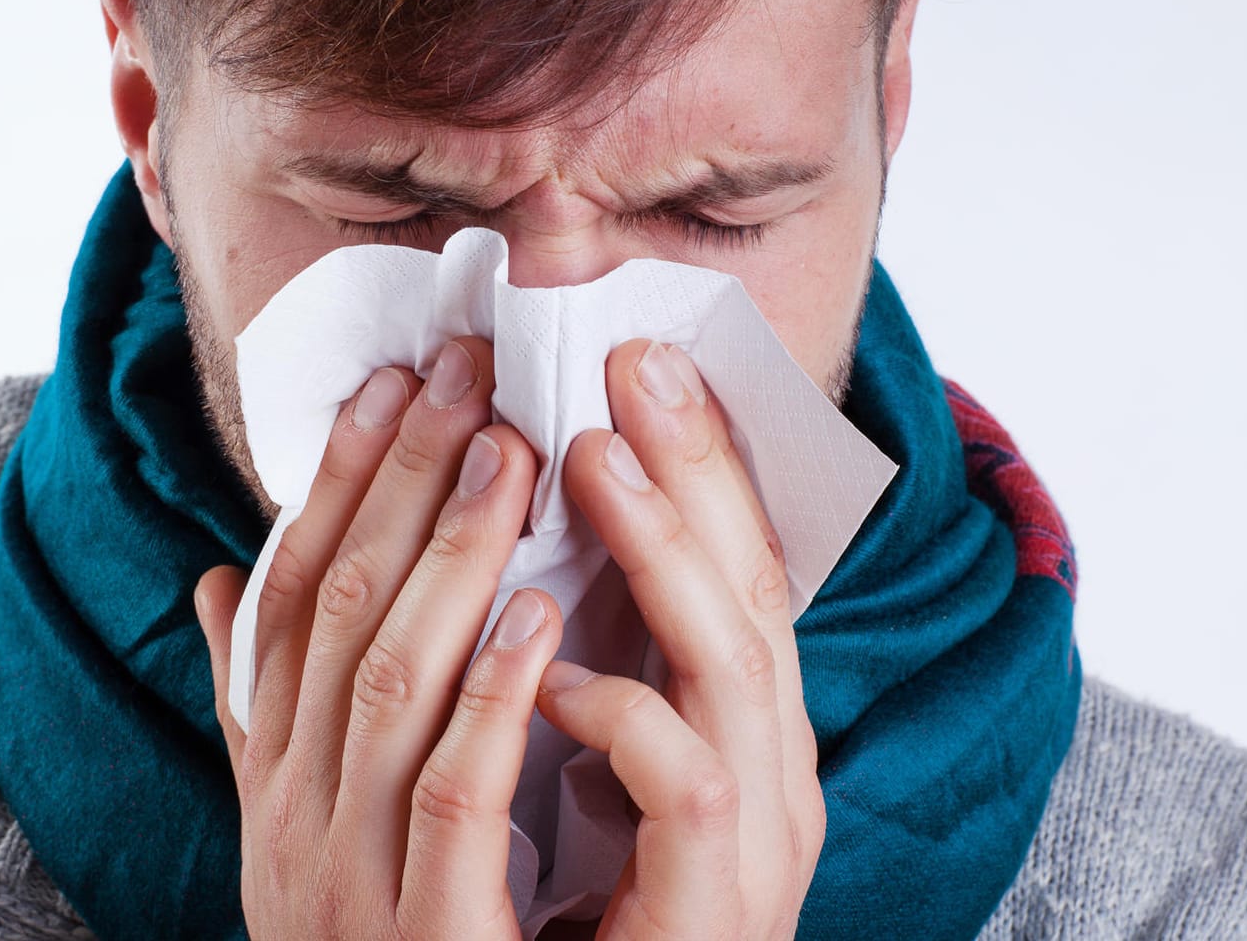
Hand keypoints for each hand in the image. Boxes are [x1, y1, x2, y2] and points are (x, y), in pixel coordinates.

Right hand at [195, 337, 562, 939]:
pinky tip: (540, 610)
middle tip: (462, 375)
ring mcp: (351, 870)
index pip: (288, 597)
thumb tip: (212, 581)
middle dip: (400, 484)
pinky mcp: (428, 934)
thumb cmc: (363, 934)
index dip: (334, 486)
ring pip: (388, 682)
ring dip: (449, 558)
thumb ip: (261, 706)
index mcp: (272, 772)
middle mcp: (293, 809)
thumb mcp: (293, 819)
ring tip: (508, 454)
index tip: (386, 384)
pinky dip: (492, 696)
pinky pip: (454, 797)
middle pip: (336, 612)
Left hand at [538, 340, 825, 940]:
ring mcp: (757, 835)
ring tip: (596, 455)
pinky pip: (690, 782)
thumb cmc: (574, 918)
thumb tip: (477, 560)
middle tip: (635, 360)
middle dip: (696, 466)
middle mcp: (769, 768)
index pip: (729, 570)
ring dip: (666, 548)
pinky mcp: (721, 899)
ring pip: (735, 660)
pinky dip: (623, 711)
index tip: (632, 364)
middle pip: (751, 587)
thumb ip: (557, 672)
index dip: (691, 464)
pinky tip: (551, 673)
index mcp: (733, 728)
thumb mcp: (572, 772)